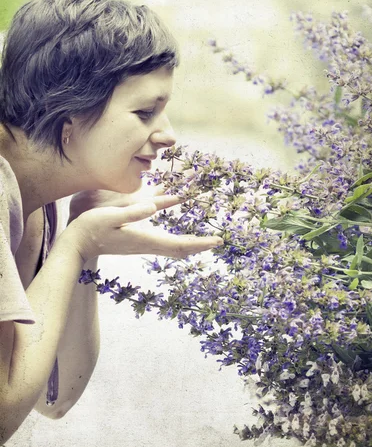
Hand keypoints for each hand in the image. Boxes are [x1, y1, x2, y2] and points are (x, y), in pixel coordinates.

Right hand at [64, 194, 222, 262]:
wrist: (77, 242)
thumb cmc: (90, 229)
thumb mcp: (108, 217)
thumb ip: (130, 212)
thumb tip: (153, 207)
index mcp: (145, 239)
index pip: (178, 245)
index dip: (199, 243)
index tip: (216, 241)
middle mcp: (149, 241)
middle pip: (181, 246)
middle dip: (200, 243)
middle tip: (219, 239)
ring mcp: (145, 237)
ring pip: (174, 236)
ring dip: (191, 229)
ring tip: (204, 214)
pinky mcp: (139, 230)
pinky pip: (163, 226)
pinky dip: (175, 216)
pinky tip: (180, 200)